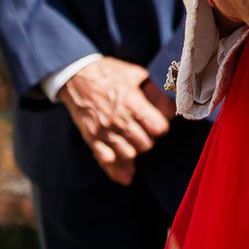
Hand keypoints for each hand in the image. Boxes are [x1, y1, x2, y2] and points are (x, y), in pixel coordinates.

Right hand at [57, 57, 170, 185]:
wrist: (76, 76)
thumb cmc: (110, 73)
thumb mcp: (138, 74)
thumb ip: (156, 93)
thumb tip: (171, 109)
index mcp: (132, 103)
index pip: (159, 129)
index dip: (162, 126)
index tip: (159, 122)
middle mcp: (119, 121)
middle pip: (146, 145)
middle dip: (150, 138)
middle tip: (146, 130)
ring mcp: (104, 132)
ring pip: (130, 155)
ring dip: (136, 150)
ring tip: (135, 140)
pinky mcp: (92, 140)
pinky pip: (107, 162)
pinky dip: (118, 170)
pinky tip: (127, 174)